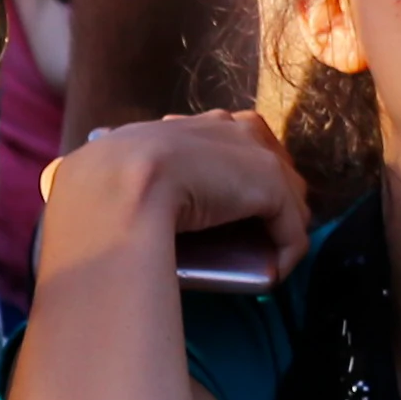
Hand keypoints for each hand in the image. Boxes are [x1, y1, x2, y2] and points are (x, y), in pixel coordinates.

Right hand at [46, 111, 309, 286]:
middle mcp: (229, 127)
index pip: (232, 139)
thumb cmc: (107, 180)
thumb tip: (108, 194)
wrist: (120, 183)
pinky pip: (294, 230)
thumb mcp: (119, 168)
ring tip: (260, 257)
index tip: (224, 207)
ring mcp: (256, 154)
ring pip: (288, 197)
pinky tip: (270, 276)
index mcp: (192, 123)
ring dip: (279, 228)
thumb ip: (129, 173)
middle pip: (270, 163)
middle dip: (269, 196)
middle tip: (250, 235)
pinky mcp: (274, 188)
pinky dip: (286, 256)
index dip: (234, 173)